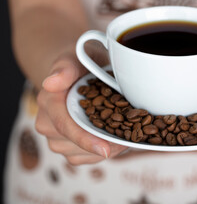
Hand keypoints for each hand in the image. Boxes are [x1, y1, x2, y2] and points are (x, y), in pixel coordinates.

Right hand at [35, 50, 126, 165]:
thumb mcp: (77, 57)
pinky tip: (117, 140)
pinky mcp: (66, 145)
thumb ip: (66, 68)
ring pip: (80, 155)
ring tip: (127, 136)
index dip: (85, 140)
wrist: (77, 71)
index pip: (64, 126)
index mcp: (49, 101)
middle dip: (103, 144)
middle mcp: (47, 122)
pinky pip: (83, 158)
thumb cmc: (81, 62)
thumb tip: (51, 83)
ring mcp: (55, 136)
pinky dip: (102, 152)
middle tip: (131, 137)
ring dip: (105, 150)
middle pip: (74, 145)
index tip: (106, 149)